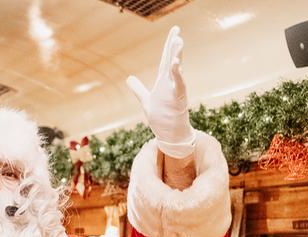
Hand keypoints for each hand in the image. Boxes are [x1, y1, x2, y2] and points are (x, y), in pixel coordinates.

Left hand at [126, 26, 195, 157]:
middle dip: (174, 45)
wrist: (170, 135)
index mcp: (163, 81)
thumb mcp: (146, 101)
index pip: (166, 58)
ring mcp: (175, 90)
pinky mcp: (178, 98)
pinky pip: (179, 84)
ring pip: (176, 69)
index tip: (175, 30)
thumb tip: (129, 78)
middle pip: (172, 59)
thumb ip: (138, 89)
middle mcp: (170, 82)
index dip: (169, 44)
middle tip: (177, 31)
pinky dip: (177, 74)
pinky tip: (176, 63)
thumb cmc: (161, 118)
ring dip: (177, 56)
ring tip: (178, 41)